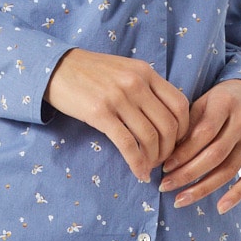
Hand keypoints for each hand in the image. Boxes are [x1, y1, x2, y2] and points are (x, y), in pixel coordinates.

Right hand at [45, 48, 191, 180]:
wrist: (56, 68)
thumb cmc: (91, 73)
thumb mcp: (124, 70)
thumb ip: (145, 87)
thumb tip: (165, 115)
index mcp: (145, 72)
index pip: (180, 104)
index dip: (185, 129)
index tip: (177, 143)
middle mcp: (136, 83)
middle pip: (168, 124)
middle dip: (170, 149)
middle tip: (163, 160)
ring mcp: (118, 98)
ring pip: (150, 137)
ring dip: (154, 158)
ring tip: (149, 167)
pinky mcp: (100, 113)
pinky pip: (127, 144)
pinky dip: (137, 163)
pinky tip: (138, 173)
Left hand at [158, 78, 240, 212]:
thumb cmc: (219, 101)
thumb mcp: (202, 102)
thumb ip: (187, 125)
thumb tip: (165, 155)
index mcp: (225, 103)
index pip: (203, 133)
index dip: (183, 153)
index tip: (164, 167)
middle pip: (215, 155)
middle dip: (187, 174)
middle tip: (165, 187)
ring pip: (229, 170)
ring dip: (203, 188)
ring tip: (180, 200)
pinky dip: (237, 195)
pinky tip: (220, 208)